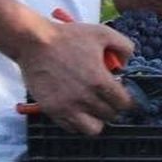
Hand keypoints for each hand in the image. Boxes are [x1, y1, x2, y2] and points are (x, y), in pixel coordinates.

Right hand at [15, 20, 135, 134]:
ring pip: (93, 128)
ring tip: (94, 108)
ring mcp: (68, 107)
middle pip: (110, 115)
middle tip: (107, 97)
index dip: (127, 100)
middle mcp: (85, 98)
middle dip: (112, 106)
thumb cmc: (67, 37)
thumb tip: (126, 64)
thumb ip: (124, 47)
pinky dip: (78, 122)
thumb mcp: (103, 33)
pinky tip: (77, 109)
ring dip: (97, 119)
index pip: (124, 104)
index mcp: (100, 81)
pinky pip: (72, 128)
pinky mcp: (52, 111)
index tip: (123, 96)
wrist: (34, 42)